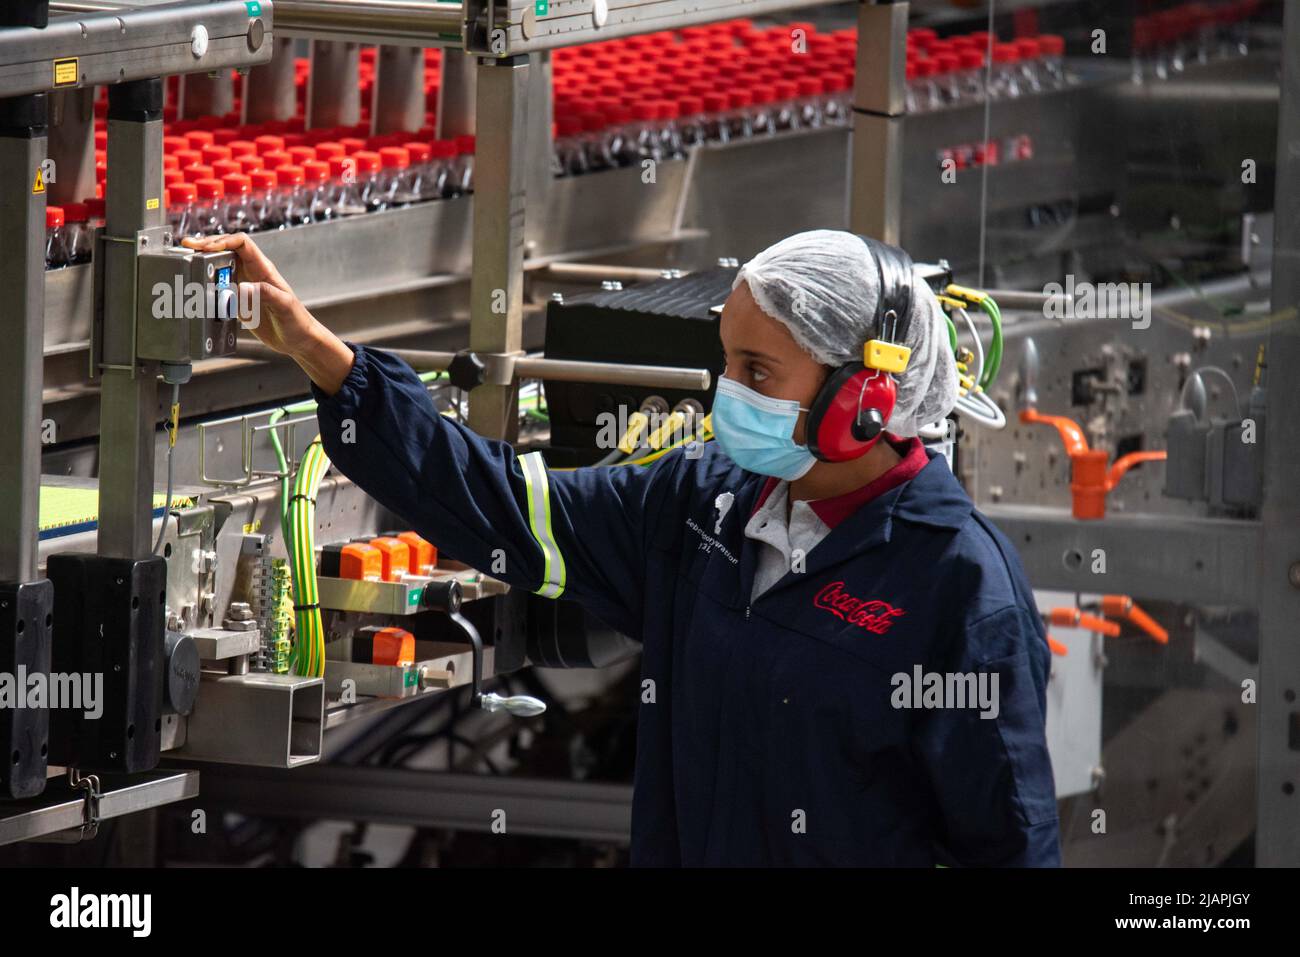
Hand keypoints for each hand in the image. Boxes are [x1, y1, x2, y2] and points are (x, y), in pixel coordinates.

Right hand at [181, 232, 354, 394]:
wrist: (299, 341)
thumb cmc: (298, 322)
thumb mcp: (284, 306)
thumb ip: (266, 294)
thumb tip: (242, 287)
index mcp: (264, 269)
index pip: (242, 243)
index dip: (223, 240)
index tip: (206, 247)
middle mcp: (252, 274)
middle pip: (226, 250)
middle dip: (206, 245)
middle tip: (187, 246)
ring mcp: (244, 287)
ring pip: (220, 267)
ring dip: (203, 263)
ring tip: (186, 261)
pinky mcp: (239, 302)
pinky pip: (219, 288)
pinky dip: (206, 285)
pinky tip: (196, 286)